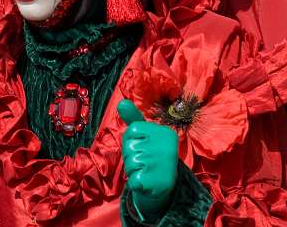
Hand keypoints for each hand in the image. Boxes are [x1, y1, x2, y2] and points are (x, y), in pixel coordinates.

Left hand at [118, 99, 178, 220]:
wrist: (163, 185)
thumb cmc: (150, 154)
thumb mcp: (145, 133)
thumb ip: (133, 117)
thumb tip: (121, 102)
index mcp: (164, 132)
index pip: (132, 129)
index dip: (132, 140)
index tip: (143, 146)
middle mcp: (166, 146)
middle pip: (130, 146)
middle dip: (131, 156)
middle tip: (144, 161)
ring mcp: (162, 163)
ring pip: (130, 163)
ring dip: (133, 169)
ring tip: (145, 171)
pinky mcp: (157, 181)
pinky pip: (133, 179)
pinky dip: (135, 182)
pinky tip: (145, 181)